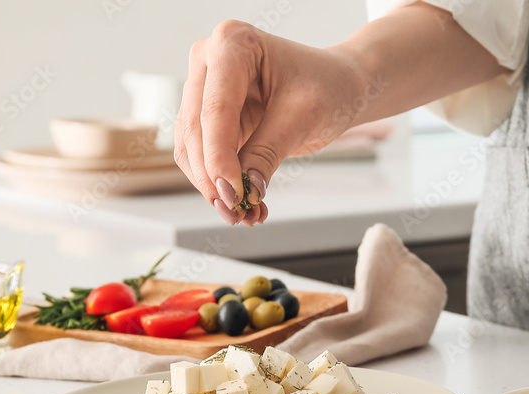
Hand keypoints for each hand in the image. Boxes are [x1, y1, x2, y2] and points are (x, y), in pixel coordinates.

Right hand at [176, 21, 367, 224]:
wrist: (338, 87)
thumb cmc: (327, 87)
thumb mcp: (303, 118)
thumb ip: (267, 153)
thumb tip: (243, 191)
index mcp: (233, 44)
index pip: (215, 109)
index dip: (219, 157)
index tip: (232, 193)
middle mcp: (209, 61)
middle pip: (195, 129)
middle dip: (213, 178)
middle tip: (235, 212)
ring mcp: (204, 88)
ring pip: (190, 148)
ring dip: (212, 187)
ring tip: (242, 215)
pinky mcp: (209, 118)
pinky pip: (202, 157)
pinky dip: (220, 185)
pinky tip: (245, 205)